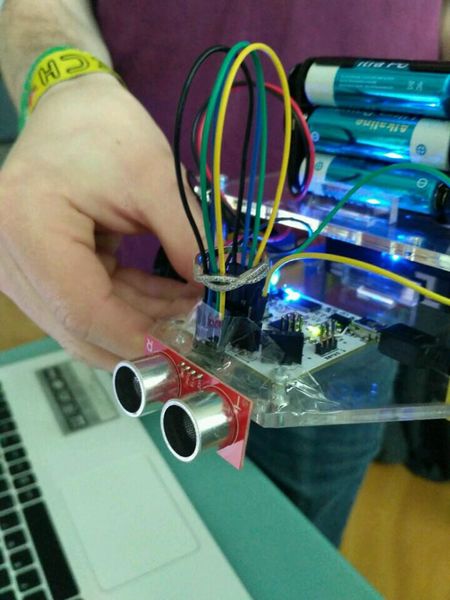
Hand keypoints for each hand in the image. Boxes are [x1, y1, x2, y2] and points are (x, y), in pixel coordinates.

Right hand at [0, 74, 201, 368]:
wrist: (71, 110)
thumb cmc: (106, 129)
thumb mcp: (156, 177)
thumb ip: (187, 239)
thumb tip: (214, 293)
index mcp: (29, 228)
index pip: (81, 309)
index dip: (135, 338)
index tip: (185, 349)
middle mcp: (11, 258)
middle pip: (78, 327)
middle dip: (140, 337)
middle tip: (194, 334)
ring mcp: (21, 269)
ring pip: (84, 322)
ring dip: (141, 320)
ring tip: (192, 305)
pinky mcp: (38, 270)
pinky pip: (86, 303)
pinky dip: (129, 304)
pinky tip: (171, 297)